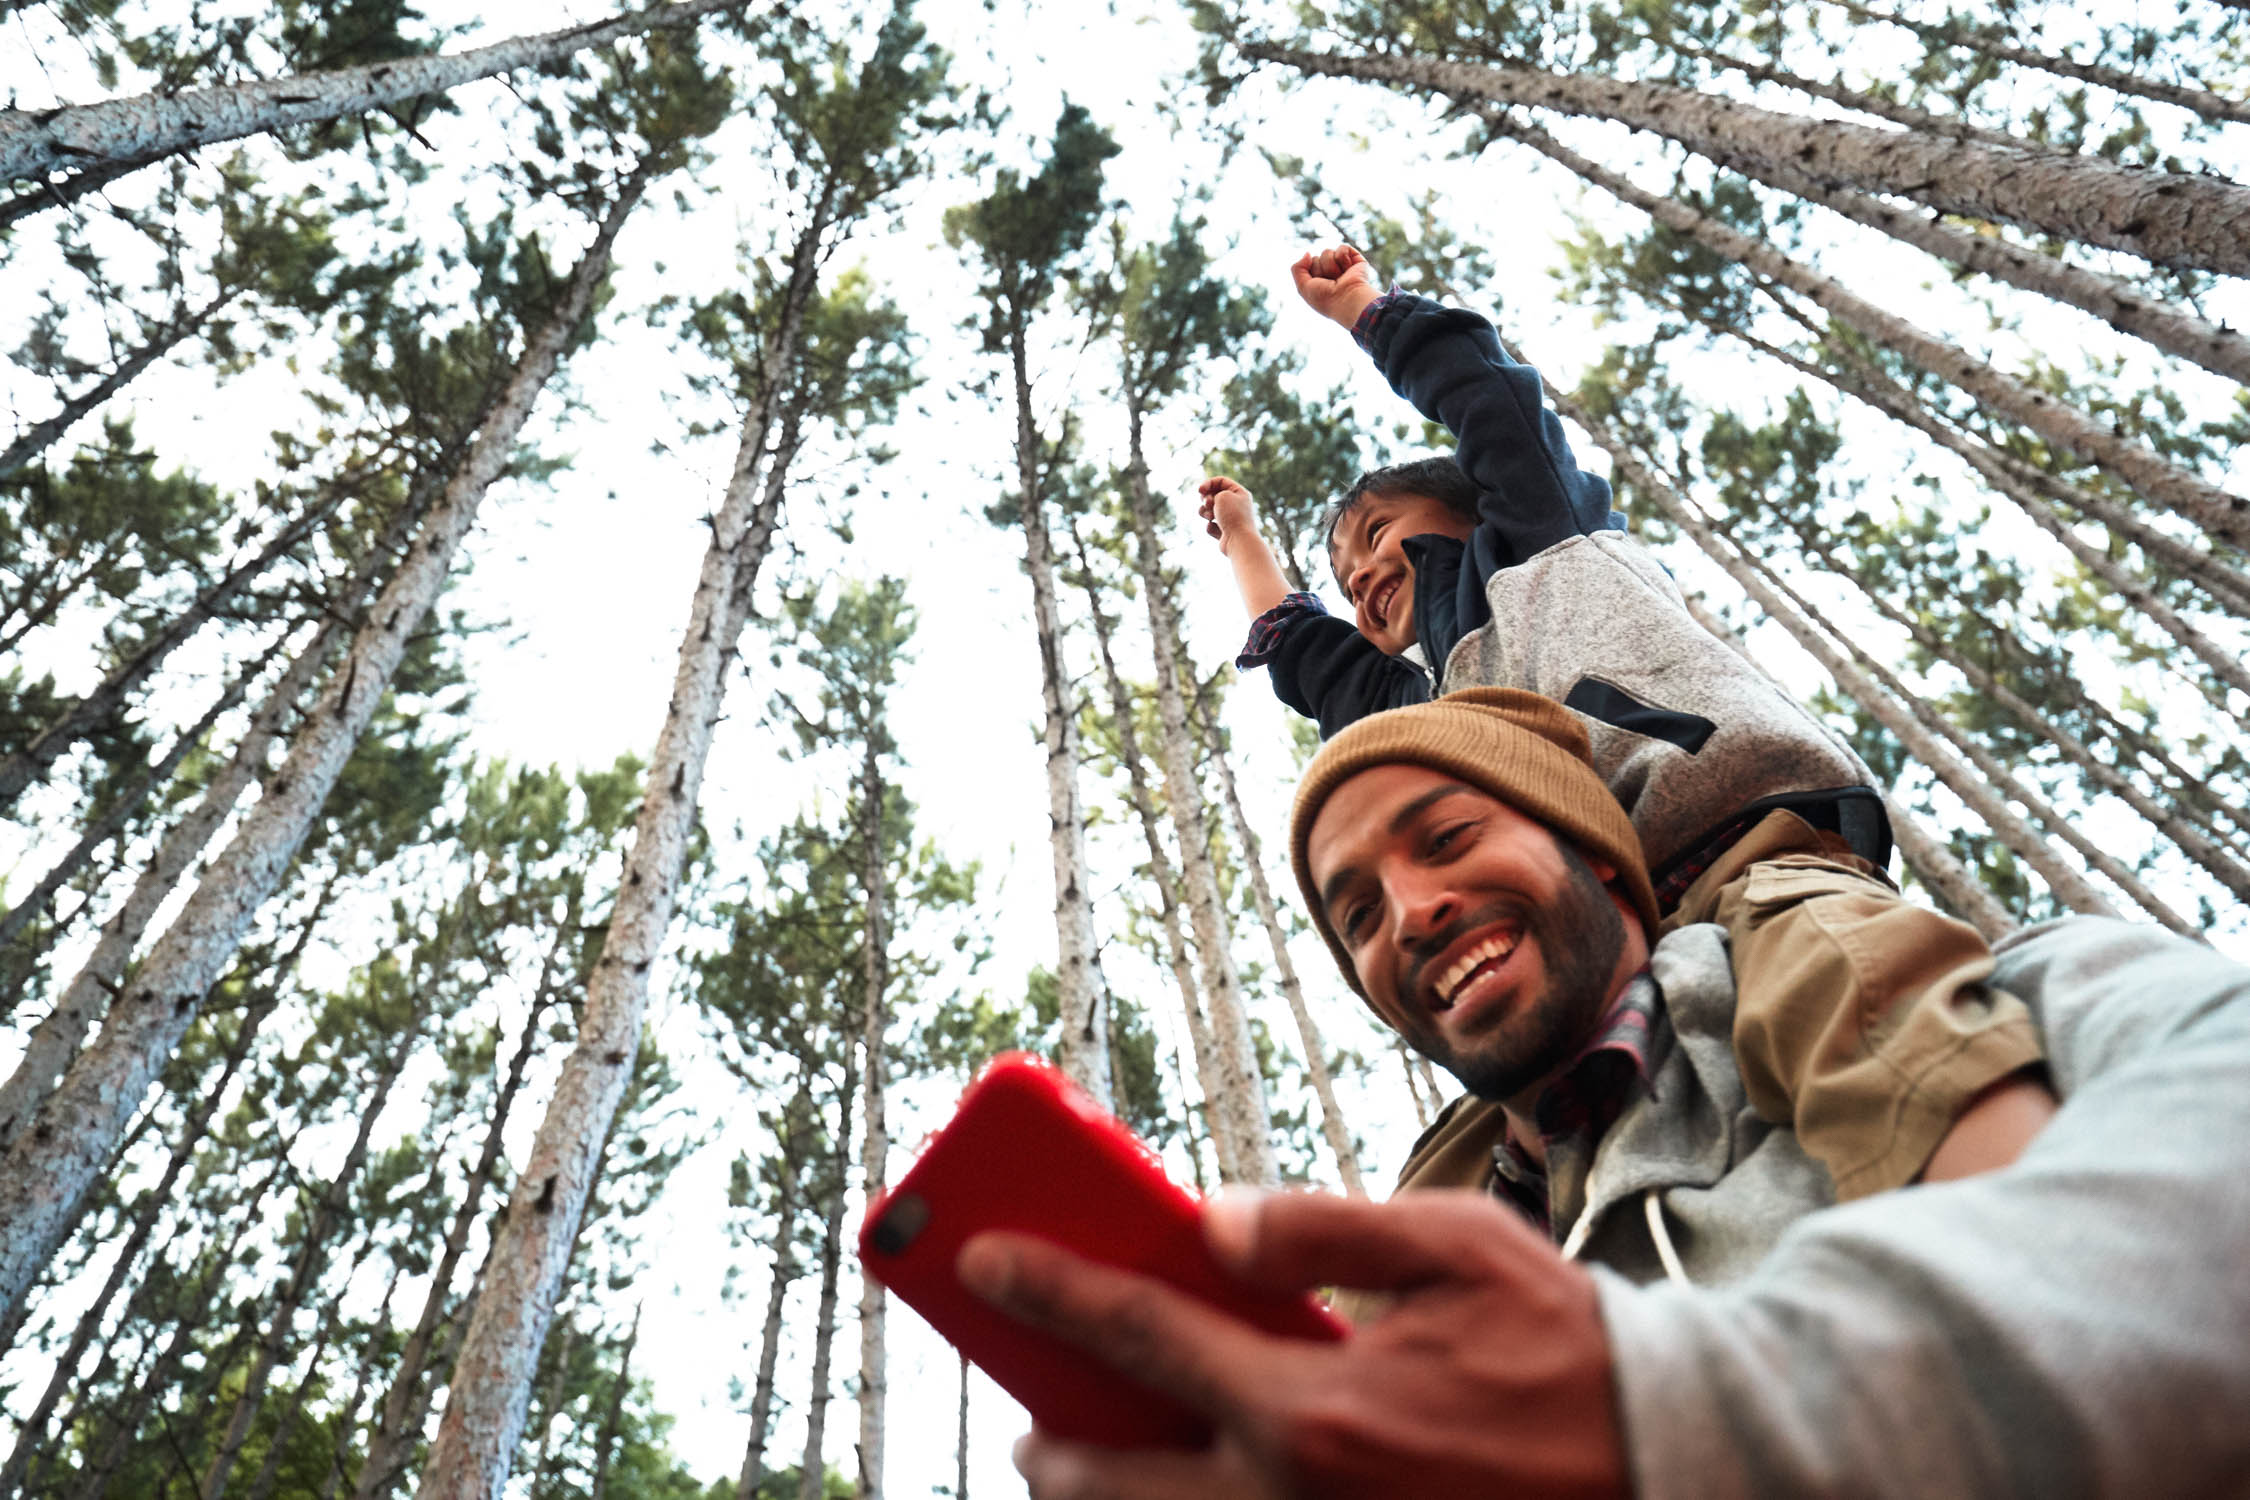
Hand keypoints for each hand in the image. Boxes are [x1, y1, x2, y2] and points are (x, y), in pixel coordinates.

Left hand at [958, 1188, 1627, 1499]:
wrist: (1669, 1469)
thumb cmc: (1564, 1349)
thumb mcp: (1457, 1247)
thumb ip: (1322, 1228)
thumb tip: (1209, 1221)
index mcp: (1317, 1409)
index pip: (1140, 1338)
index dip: (1049, 1291)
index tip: (983, 1259)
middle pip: (1118, 1484)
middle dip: (1054, 1451)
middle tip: (1034, 1420)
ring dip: (1115, 1499)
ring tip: (1097, 1463)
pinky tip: (1198, 1477)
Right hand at [1197, 475, 1257, 556]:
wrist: (1240, 541)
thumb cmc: (1233, 516)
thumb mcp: (1222, 495)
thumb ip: (1212, 494)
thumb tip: (1208, 505)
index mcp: (1239, 493)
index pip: (1220, 481)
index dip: (1208, 484)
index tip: (1200, 490)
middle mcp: (1236, 505)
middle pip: (1213, 495)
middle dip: (1206, 499)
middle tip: (1208, 504)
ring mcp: (1230, 519)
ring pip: (1209, 510)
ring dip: (1205, 512)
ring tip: (1211, 517)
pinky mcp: (1224, 531)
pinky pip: (1211, 525)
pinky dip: (1211, 527)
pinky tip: (1219, 531)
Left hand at [1290, 245, 1382, 328]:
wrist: (1347, 300)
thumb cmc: (1326, 298)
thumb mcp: (1303, 286)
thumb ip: (1297, 268)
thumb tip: (1307, 253)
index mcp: (1320, 281)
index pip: (1308, 265)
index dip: (1312, 273)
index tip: (1320, 287)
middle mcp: (1331, 273)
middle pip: (1316, 258)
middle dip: (1320, 269)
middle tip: (1331, 283)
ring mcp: (1343, 266)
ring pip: (1327, 252)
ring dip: (1330, 266)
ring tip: (1339, 278)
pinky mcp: (1355, 260)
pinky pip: (1343, 247)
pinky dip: (1342, 257)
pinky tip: (1348, 269)